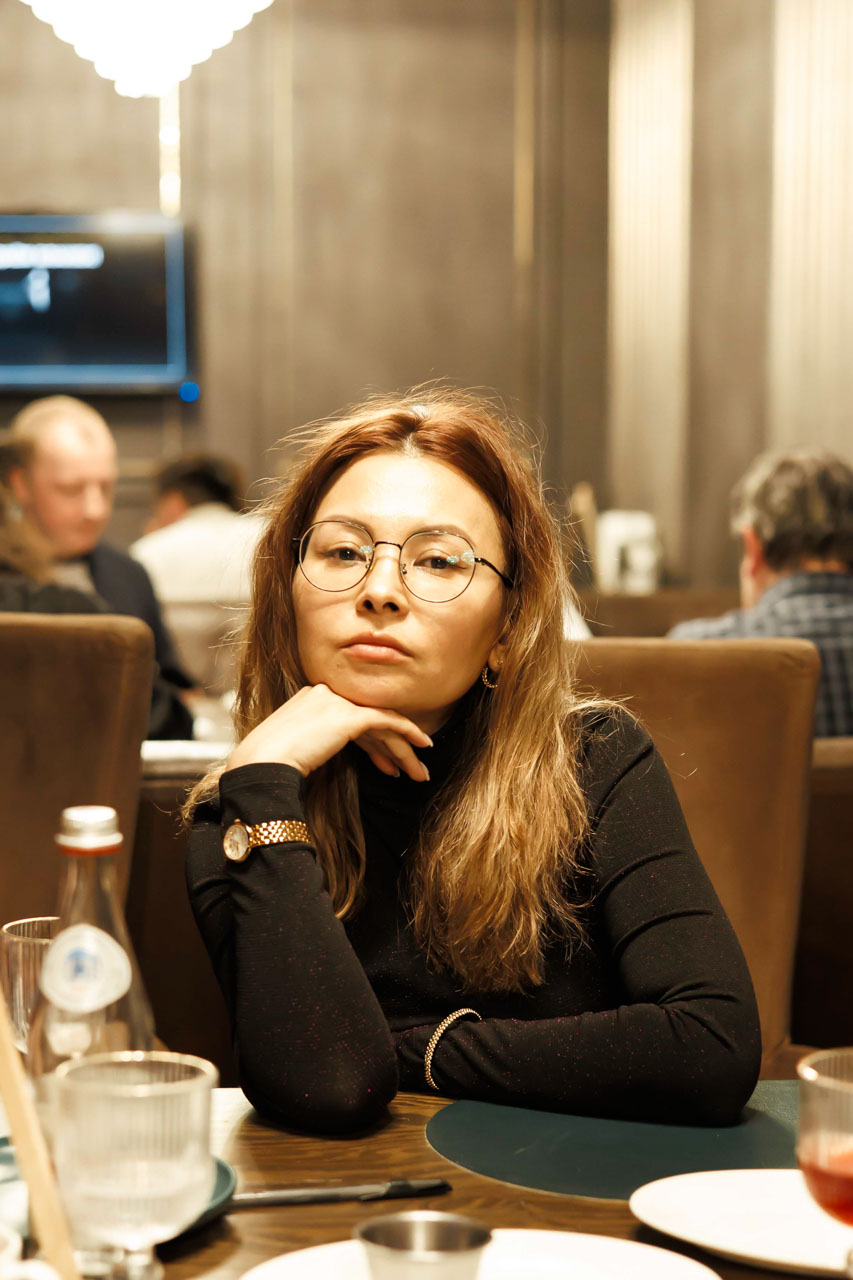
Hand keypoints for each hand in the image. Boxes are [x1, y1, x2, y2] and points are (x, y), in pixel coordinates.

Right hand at [225, 684, 432, 781]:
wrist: (261, 763)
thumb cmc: (268, 763)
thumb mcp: (293, 745)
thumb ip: (314, 740)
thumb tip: (326, 752)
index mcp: (311, 697)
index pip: (353, 717)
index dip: (373, 743)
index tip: (386, 764)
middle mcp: (327, 693)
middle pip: (370, 719)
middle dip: (393, 747)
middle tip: (412, 769)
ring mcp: (338, 701)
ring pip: (382, 722)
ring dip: (404, 749)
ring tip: (420, 773)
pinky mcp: (349, 715)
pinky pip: (388, 721)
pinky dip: (408, 732)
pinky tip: (421, 747)